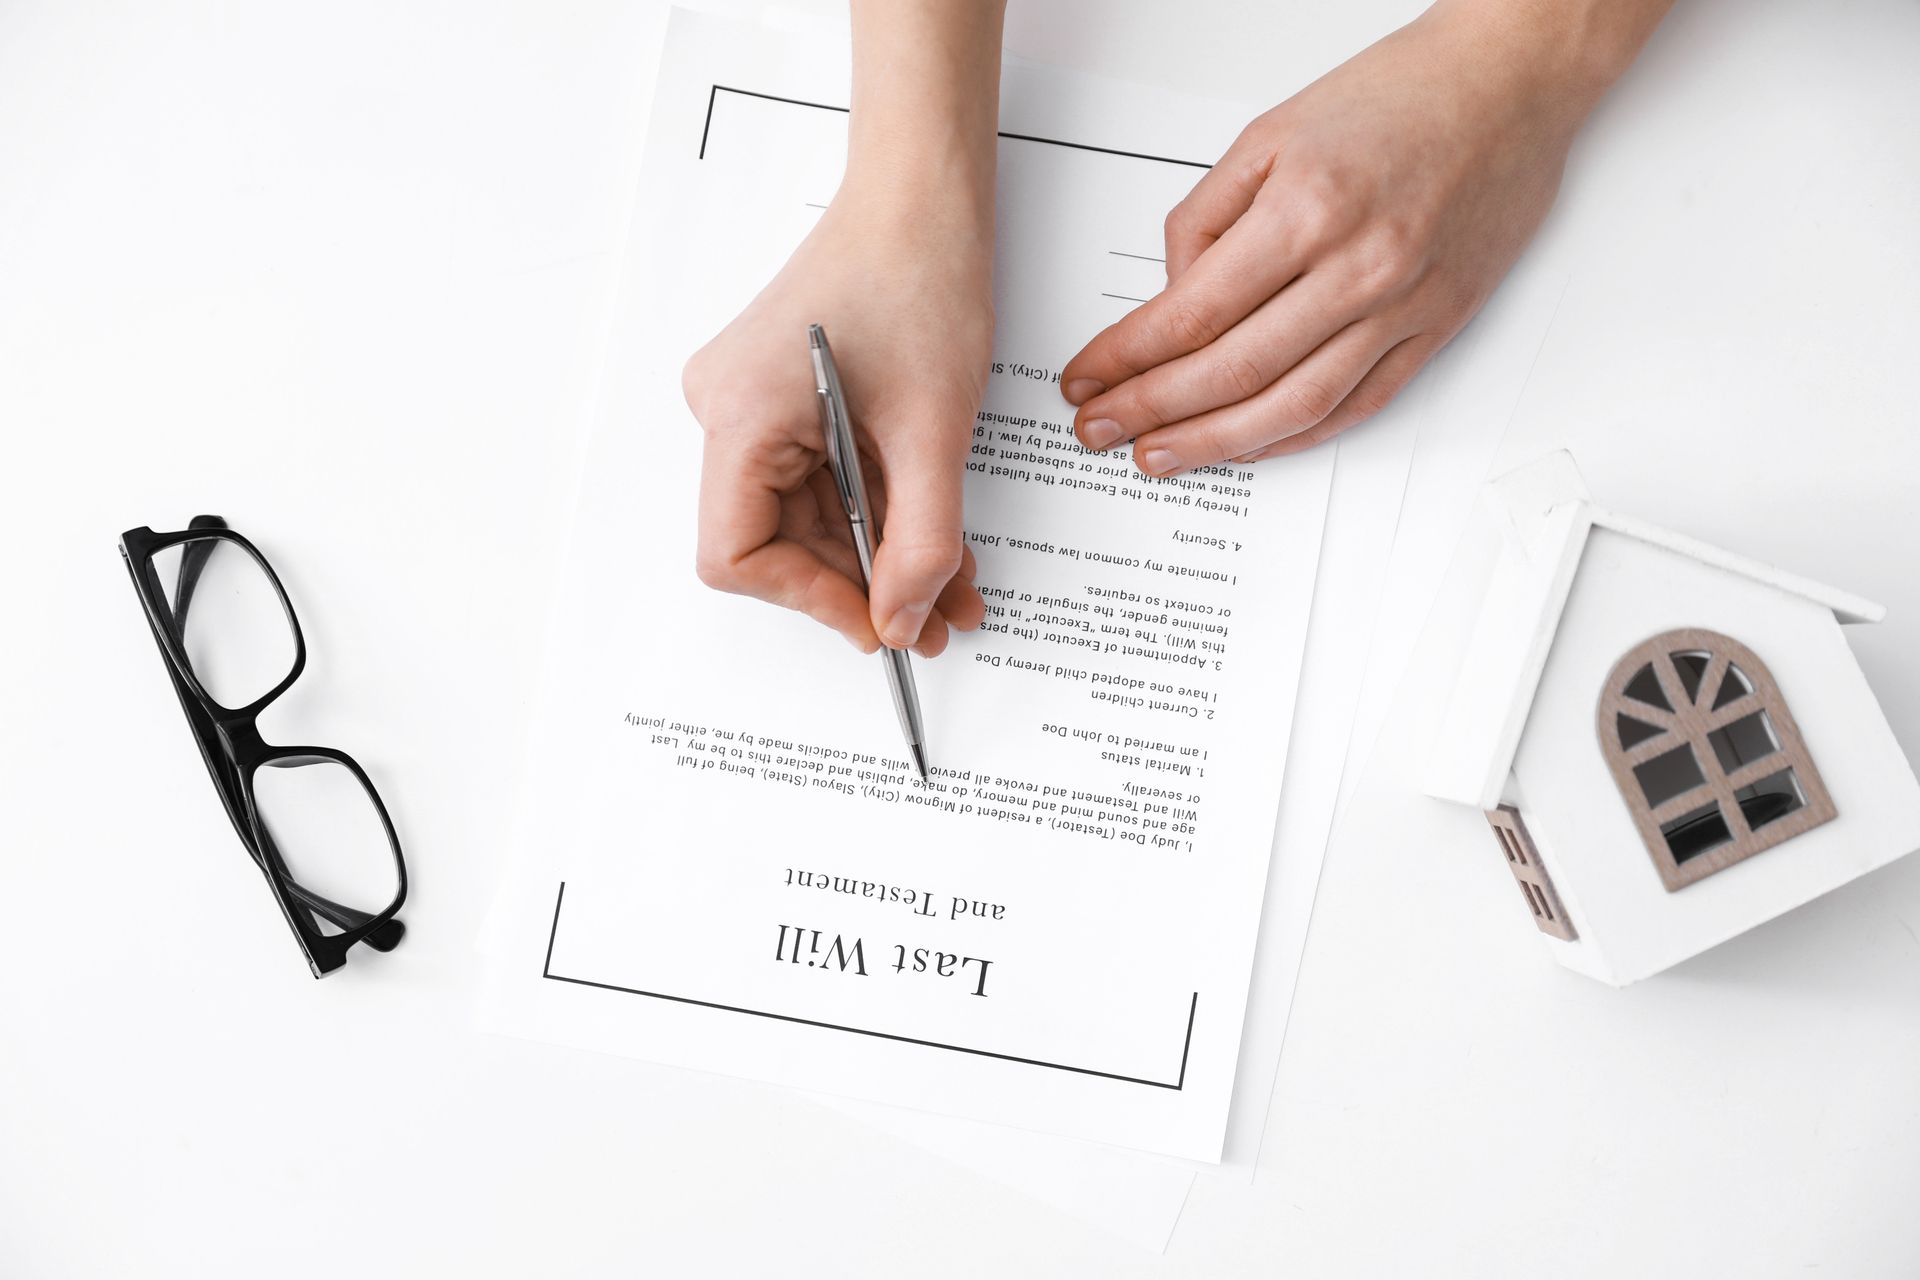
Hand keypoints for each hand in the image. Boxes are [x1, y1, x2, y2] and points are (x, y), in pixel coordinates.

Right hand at [682, 190, 991, 655]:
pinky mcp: (784, 402)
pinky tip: (935, 541)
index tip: (881, 622)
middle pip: (775, 541)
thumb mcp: (934, 431)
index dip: (809, 600)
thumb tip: (905, 622)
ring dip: (880, 557)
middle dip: (862, 585)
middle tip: (935, 618)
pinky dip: (880, 516)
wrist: (923, 199)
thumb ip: (923, 541)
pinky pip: (824, 483)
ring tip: (954, 587)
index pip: (737, 553)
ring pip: (807, 519)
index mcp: (739, 412)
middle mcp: (726, 411)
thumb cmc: (918, 276)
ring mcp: (752, 406)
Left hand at [1061, 1, 1658, 470]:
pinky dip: (1294, 437)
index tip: (1088, 378)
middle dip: (1152, 410)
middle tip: (1102, 428)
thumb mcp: (1270, 134)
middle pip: (1232, 370)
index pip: (1192, 312)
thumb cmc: (1399, 94)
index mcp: (1308, 208)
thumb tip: (1174, 298)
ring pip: (1294, 406)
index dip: (1127, 358)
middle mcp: (1360, 264)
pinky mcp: (1439, 326)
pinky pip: (1357, 405)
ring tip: (1161, 454)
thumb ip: (1206, 219)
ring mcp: (1405, 304)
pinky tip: (1248, 447)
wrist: (1511, 79)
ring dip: (1215, 443)